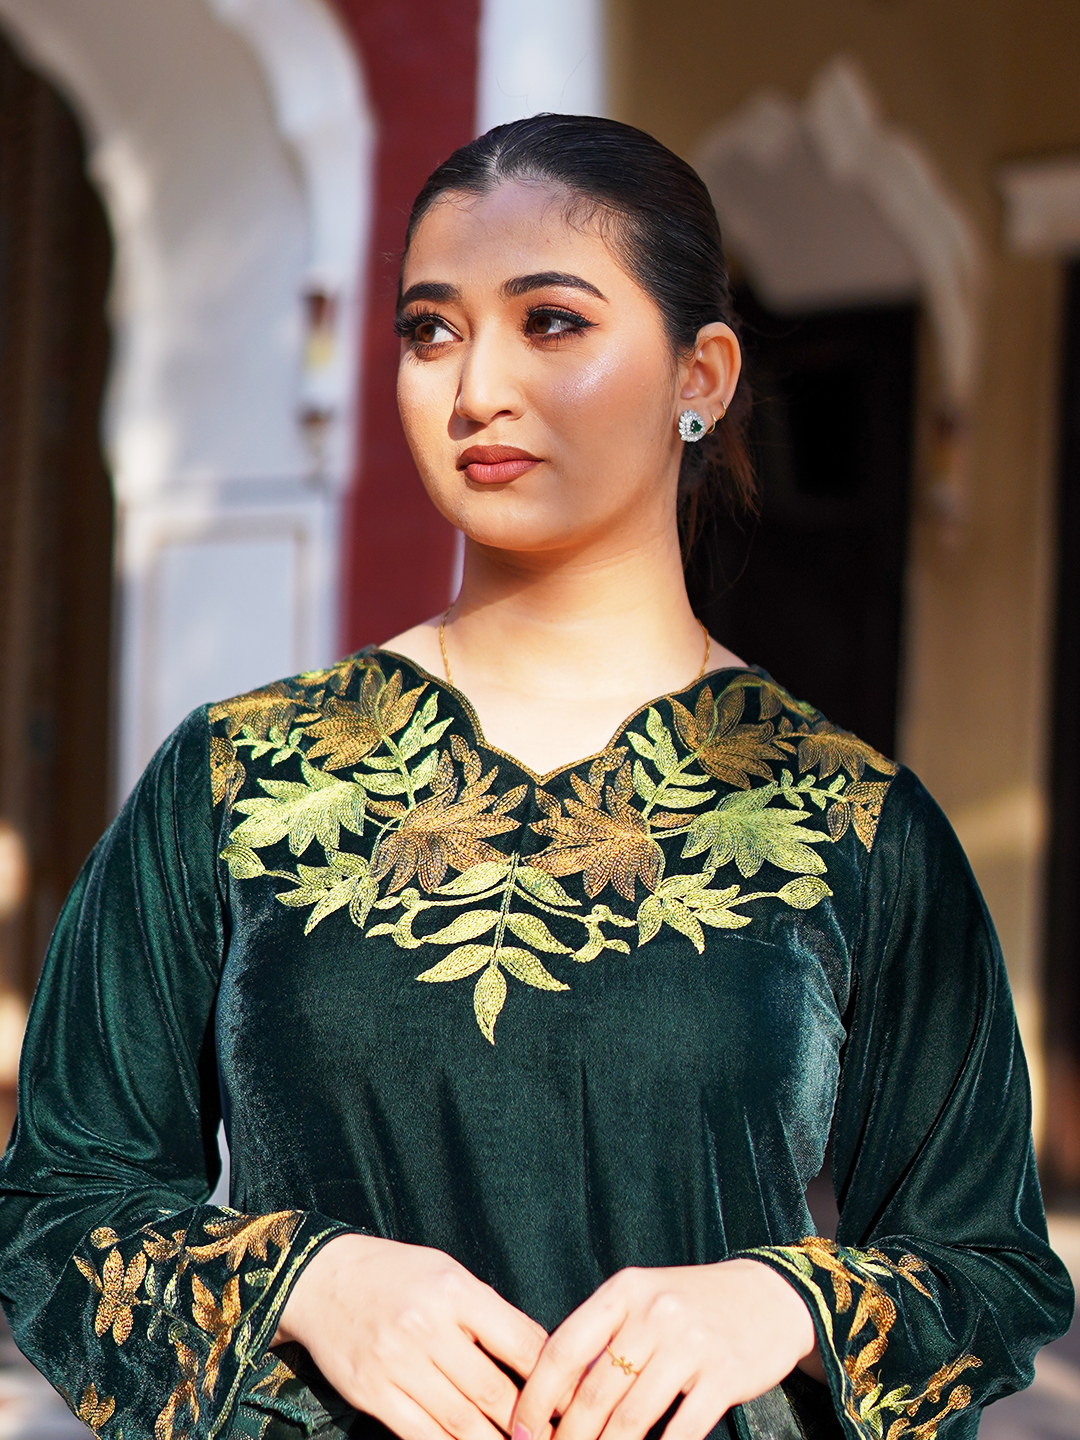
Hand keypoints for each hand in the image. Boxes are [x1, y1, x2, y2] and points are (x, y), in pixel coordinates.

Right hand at [276, 1234, 547, 1439]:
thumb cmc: (399, 1275)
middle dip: (531, 1426)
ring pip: (462, 1425)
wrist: (323, 1279)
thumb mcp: (450, 1274)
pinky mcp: (373, 1394)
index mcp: (456, 1291)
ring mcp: (397, 1364)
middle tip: (554, 1437)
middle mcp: (427, 1328)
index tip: (575, 1405)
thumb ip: (490, 1315)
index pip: (522, 1344)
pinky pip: (423, 1436)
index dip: (555, 1382)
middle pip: (495, 1394)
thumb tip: (541, 1360)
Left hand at [511, 1260, 818, 1439]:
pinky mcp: (725, 1375)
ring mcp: (692, 1343)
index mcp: (625, 1290)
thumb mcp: (643, 1302)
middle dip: (566, 1438)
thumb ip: (603, 1339)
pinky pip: (681, 1432)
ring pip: (632, 1418)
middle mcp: (655, 1311)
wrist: (769, 1295)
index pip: (563, 1347)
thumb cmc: (690, 1306)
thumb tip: (552, 1398)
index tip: (519, 1431)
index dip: (536, 1396)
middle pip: (594, 1391)